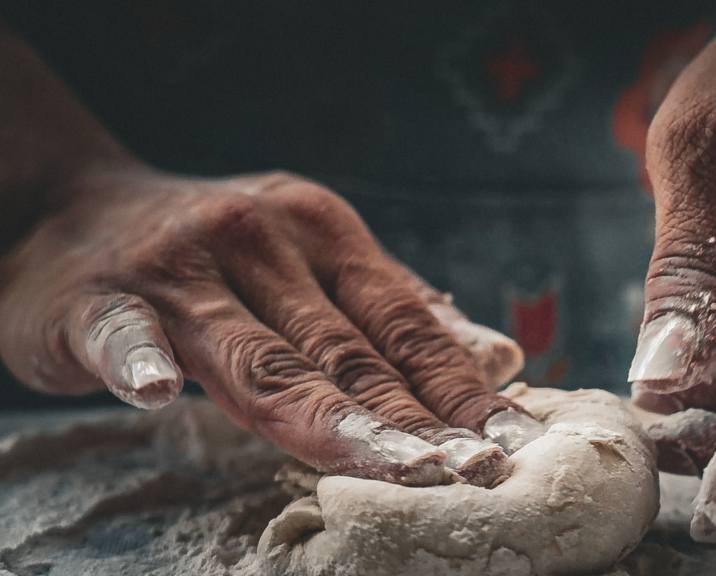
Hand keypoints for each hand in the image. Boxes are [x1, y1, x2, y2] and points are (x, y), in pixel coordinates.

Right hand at [0, 167, 532, 486]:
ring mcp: (179, 268)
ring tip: (401, 469)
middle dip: (417, 420)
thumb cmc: (214, 256)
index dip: (459, 386)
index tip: (511, 444)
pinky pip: (126, 334)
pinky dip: (142, 360)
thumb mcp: (312, 263)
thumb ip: (393, 313)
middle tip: (477, 473)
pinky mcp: (99, 299)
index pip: (403, 323)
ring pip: (264, 358)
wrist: (74, 209)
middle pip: (347, 350)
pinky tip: (160, 393)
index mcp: (321, 231)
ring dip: (332, 418)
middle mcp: (260, 239)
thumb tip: (494, 356)